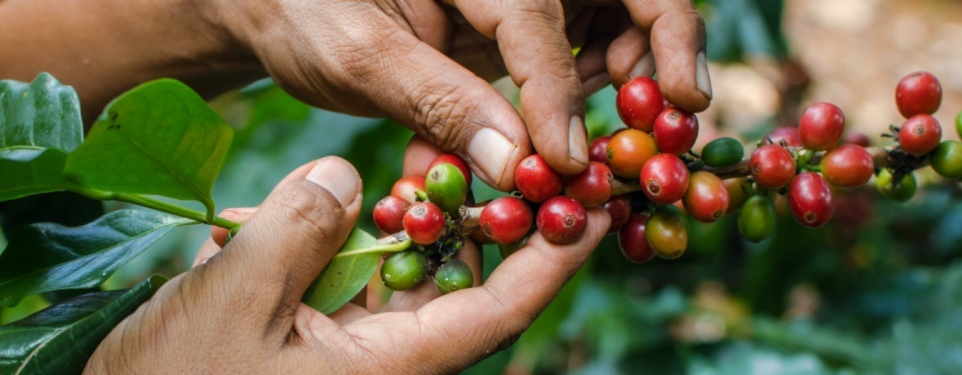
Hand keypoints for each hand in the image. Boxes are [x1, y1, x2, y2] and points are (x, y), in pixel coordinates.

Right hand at [86, 156, 609, 372]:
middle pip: (461, 287)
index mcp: (388, 368)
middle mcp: (382, 362)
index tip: (594, 209)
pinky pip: (356, 284)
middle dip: (481, 223)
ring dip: (412, 226)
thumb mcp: (234, 298)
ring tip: (423, 168)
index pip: (495, 312)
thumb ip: (299, 227)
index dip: (551, 259)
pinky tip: (330, 205)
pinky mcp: (313, 340)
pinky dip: (352, 242)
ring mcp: (349, 353)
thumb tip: (347, 177)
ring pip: (408, 279)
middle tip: (503, 158)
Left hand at [217, 0, 710, 189]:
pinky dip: (596, 81)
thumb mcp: (354, 57)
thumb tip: (518, 166)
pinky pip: (584, 38)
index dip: (559, 90)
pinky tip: (581, 130)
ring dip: (639, 62)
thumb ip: (436, 102)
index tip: (566, 161)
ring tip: (637, 125)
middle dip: (663, 36)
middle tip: (683, 107)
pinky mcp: (520, 13)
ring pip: (618, 5)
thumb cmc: (304, 14)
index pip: (533, 14)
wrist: (279, 3)